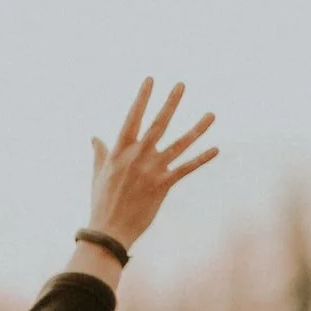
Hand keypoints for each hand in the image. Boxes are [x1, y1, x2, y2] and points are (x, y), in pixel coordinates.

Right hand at [87, 78, 218, 250]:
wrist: (109, 230)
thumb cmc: (101, 202)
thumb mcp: (98, 174)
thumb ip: (100, 153)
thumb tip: (95, 137)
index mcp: (119, 151)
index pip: (133, 118)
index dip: (142, 98)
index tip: (151, 80)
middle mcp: (137, 156)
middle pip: (158, 124)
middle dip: (170, 103)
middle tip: (181, 85)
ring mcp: (152, 170)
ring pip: (180, 144)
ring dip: (197, 128)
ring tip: (212, 114)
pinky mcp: (163, 185)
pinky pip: (186, 168)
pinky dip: (201, 158)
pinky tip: (216, 148)